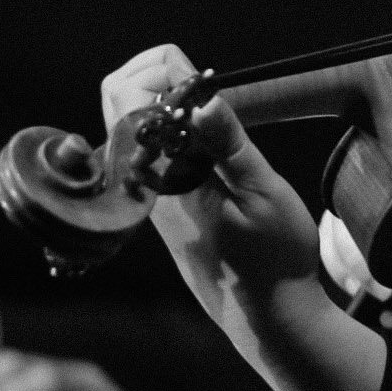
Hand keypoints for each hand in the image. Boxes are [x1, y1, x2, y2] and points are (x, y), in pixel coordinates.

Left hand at [100, 44, 384, 390]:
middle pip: (117, 108)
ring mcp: (149, 200)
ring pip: (130, 128)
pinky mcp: (161, 210)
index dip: (161, 72)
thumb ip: (228, 142)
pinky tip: (202, 129)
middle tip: (194, 73)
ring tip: (203, 96)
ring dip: (160, 99)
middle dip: (150, 75)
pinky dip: (168, 125)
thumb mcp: (262, 192)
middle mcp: (146, 189)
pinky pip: (147, 152)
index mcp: (165, 181)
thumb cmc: (274, 258)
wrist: (266, 318)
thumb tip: (201, 96)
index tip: (200, 73)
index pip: (131, 105)